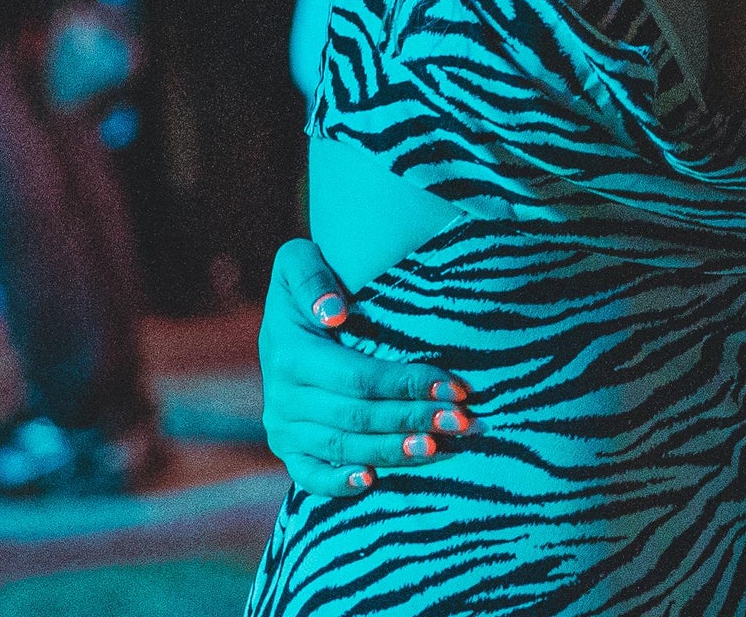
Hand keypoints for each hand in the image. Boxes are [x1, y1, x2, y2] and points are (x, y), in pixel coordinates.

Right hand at [260, 239, 470, 497]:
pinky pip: (310, 476)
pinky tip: (373, 480)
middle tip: (463, 421)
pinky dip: (339, 484)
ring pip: (344, 448)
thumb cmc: (308, 283)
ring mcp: (284, 428)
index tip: (456, 386)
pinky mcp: (288, 449)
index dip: (408, 385)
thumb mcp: (298, 260)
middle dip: (414, 419)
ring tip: (438, 449)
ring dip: (394, 451)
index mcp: (289, 354)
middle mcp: (282, 398)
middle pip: (358, 417)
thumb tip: (334, 314)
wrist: (284, 317)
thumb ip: (311, 278)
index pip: (359, 378)